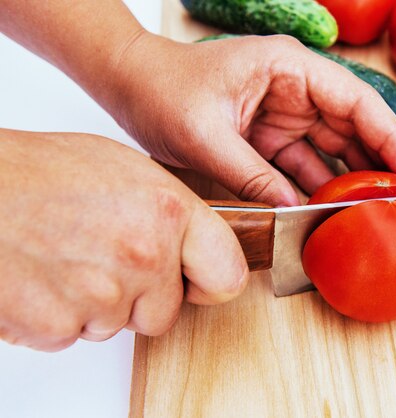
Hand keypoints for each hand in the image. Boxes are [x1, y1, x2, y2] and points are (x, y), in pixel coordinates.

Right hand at [0, 129, 247, 351]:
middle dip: (142, 297)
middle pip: (166, 312)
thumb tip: (194, 243)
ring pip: (118, 324)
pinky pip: (74, 335)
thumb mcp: (127, 170)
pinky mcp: (59, 326)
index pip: (227, 274)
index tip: (199, 281)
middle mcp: (143, 257)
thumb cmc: (40, 171)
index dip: (212, 282)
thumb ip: (171, 213)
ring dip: (98, 305)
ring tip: (68, 258)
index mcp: (167, 214)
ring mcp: (102, 296)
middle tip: (107, 260)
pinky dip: (60, 316)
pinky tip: (46, 277)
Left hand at [101, 33, 395, 205]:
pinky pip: (303, 164)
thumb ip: (251, 175)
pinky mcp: (269, 137)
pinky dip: (316, 188)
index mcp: (287, 68)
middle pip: (352, 128)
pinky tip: (330, 211)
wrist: (130, 87)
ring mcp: (283, 114)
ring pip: (331, 150)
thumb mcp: (205, 134)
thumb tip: (292, 212)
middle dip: (379, 165)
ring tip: (373, 213)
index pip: (355, 101)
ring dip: (350, 181)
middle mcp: (294, 88)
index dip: (391, 137)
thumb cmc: (162, 88)